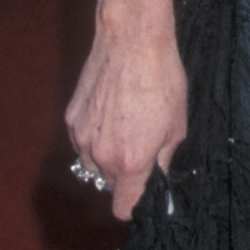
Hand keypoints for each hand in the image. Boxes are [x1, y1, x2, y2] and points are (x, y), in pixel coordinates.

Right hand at [65, 28, 187, 220]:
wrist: (132, 42)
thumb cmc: (161, 81)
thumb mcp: (177, 126)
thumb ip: (165, 159)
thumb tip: (161, 176)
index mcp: (131, 162)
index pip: (122, 208)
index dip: (134, 206)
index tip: (143, 195)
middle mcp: (101, 155)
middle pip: (109, 183)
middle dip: (124, 174)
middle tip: (142, 148)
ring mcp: (81, 136)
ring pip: (92, 163)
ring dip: (106, 156)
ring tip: (126, 128)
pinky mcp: (71, 118)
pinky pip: (81, 141)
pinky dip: (93, 136)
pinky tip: (110, 114)